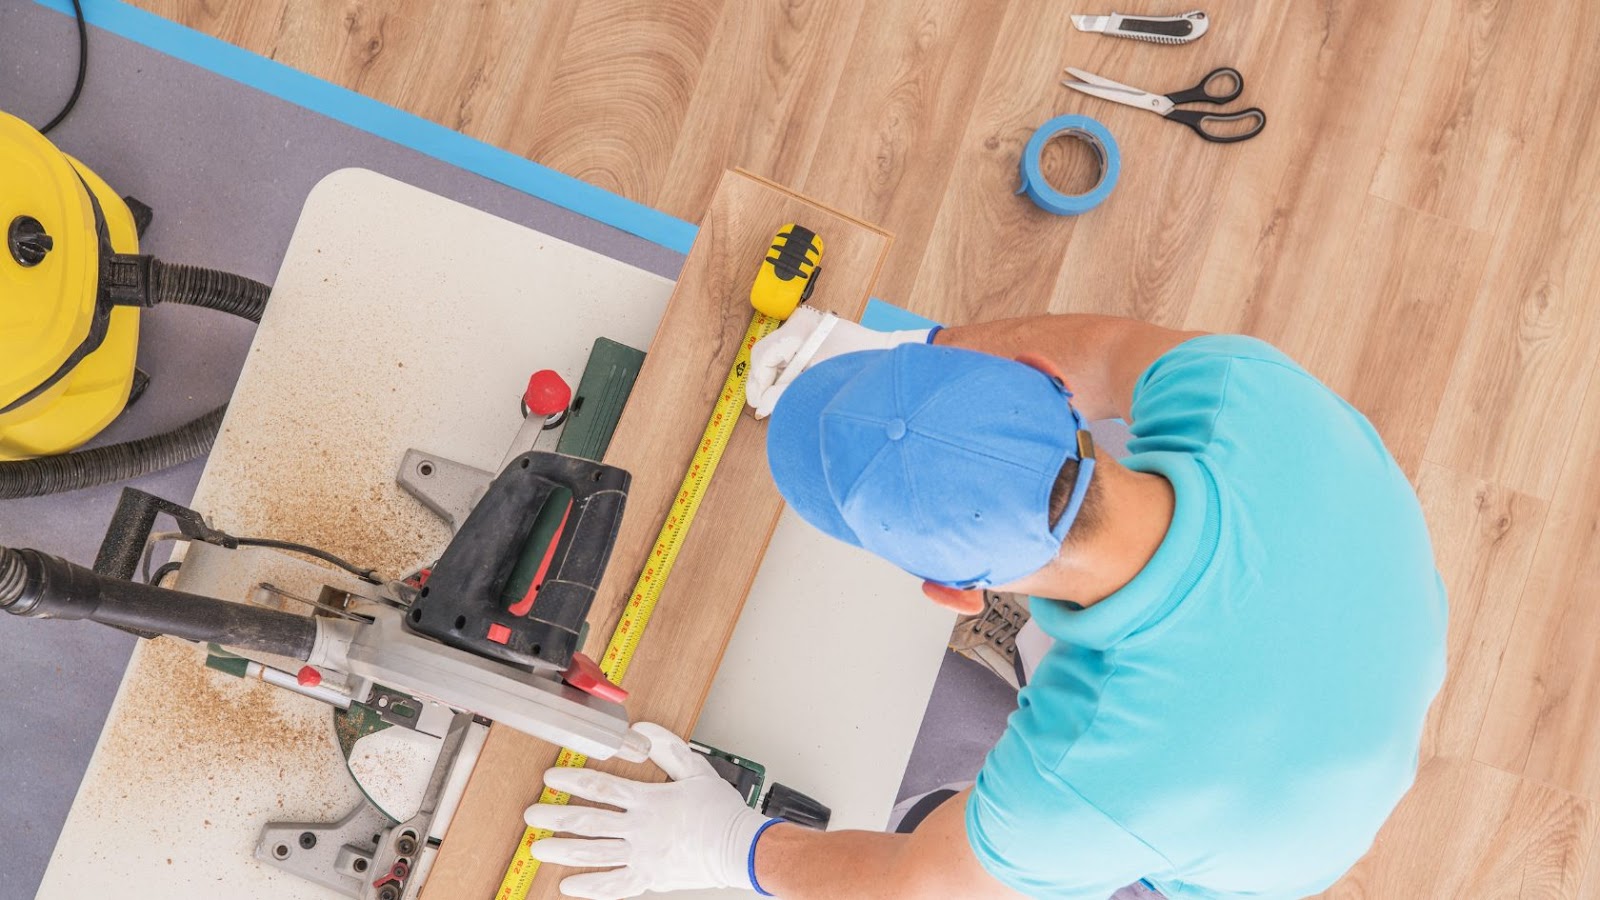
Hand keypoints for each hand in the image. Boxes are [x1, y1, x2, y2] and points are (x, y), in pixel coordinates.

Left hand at [527, 722, 775, 898]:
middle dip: (556, 817)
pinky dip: (590, 887)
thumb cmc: (721, 811)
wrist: (740, 848)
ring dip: (563, 851)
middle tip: (533, 815)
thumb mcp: (697, 769)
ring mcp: (643, 856)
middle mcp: (641, 829)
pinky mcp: (649, 878)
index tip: (552, 778)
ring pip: (594, 853)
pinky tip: (568, 885)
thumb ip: (668, 747)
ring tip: (539, 848)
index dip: (573, 780)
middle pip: (589, 821)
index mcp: (649, 800)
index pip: (602, 786)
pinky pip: (614, 886)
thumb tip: (643, 729)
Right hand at [746, 307, 934, 418]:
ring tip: (776, 399)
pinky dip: (786, 373)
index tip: (758, 404)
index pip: (764, 356)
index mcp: (800, 330)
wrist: (889, 356)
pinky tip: (790, 389)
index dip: (757, 383)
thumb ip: (786, 394)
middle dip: (763, 381)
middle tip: (762, 404)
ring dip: (774, 378)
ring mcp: (807, 328)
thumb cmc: (860, 365)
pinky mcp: (815, 336)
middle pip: (766, 353)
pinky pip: (789, 355)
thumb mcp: (817, 382)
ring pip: (776, 355)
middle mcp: (801, 324)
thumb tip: (762, 406)